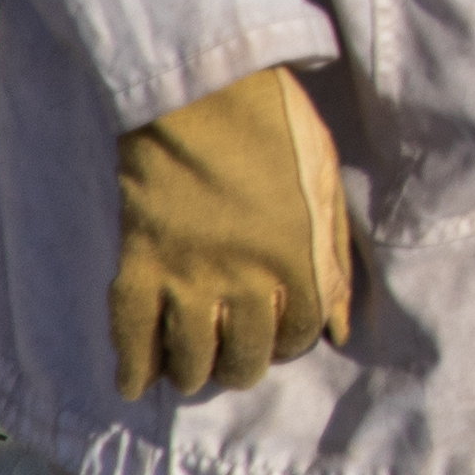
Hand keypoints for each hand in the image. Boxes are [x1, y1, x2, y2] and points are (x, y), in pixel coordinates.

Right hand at [109, 63, 351, 400]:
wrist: (198, 90)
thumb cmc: (273, 124)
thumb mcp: (326, 184)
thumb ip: (334, 260)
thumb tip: (342, 328)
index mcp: (299, 261)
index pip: (300, 335)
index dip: (290, 341)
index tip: (278, 335)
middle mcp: (246, 281)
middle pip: (245, 358)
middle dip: (243, 364)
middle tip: (234, 356)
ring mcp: (188, 278)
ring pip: (191, 359)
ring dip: (195, 371)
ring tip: (193, 367)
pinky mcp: (138, 266)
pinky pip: (132, 338)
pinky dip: (133, 369)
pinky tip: (134, 384)